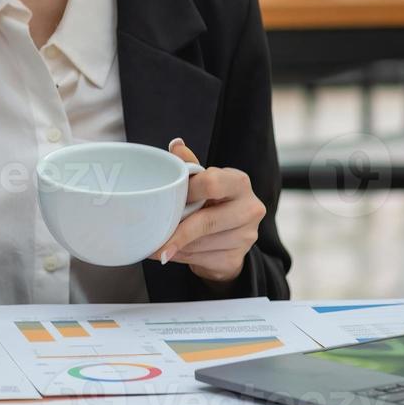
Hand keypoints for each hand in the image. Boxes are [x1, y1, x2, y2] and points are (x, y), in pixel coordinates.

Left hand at [149, 138, 265, 285]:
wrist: (228, 237)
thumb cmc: (212, 202)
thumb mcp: (203, 181)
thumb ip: (190, 165)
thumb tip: (176, 145)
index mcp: (239, 182)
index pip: (211, 183)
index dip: (186, 192)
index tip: (168, 198)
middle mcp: (250, 208)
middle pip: (205, 221)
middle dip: (176, 229)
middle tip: (153, 236)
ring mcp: (246, 236)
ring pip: (199, 243)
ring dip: (175, 245)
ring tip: (160, 243)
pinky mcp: (236, 259)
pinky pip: (201, 259)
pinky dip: (181, 257)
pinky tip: (174, 252)